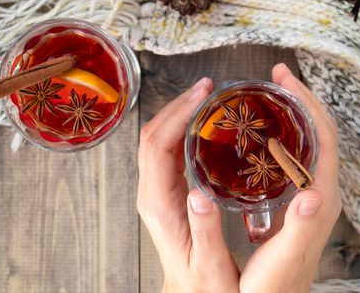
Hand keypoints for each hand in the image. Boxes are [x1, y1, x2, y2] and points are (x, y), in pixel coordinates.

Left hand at [137, 78, 239, 292]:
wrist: (190, 290)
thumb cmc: (202, 281)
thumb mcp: (208, 262)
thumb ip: (204, 229)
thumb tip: (201, 194)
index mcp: (158, 204)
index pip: (158, 147)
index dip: (176, 115)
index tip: (200, 96)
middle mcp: (151, 193)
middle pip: (153, 135)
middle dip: (177, 105)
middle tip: (205, 87)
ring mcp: (156, 190)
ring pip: (159, 139)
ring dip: (178, 113)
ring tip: (204, 97)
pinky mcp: (166, 191)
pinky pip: (168, 150)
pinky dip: (182, 129)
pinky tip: (201, 122)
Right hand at [240, 64, 341, 292]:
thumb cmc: (277, 283)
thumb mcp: (286, 257)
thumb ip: (302, 227)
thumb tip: (313, 192)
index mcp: (321, 197)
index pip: (323, 137)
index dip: (307, 103)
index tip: (285, 79)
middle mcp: (320, 189)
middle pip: (318, 132)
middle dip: (301, 99)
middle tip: (277, 77)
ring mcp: (310, 192)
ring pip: (308, 141)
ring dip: (294, 113)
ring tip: (272, 95)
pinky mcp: (299, 197)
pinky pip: (297, 154)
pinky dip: (285, 133)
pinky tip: (265, 132)